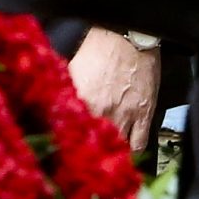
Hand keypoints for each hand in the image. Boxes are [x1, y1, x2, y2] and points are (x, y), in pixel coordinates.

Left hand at [68, 28, 160, 151]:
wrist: (128, 37)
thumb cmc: (99, 49)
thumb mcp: (73, 70)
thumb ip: (66, 93)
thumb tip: (54, 108)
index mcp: (83, 101)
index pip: (73, 134)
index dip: (71, 146)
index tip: (69, 153)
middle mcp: (104, 112)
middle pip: (96, 146)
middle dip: (91, 154)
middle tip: (88, 161)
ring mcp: (126, 115)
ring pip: (118, 148)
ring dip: (112, 155)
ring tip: (107, 161)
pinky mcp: (144, 114)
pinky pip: (139, 143)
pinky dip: (133, 152)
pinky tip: (127, 154)